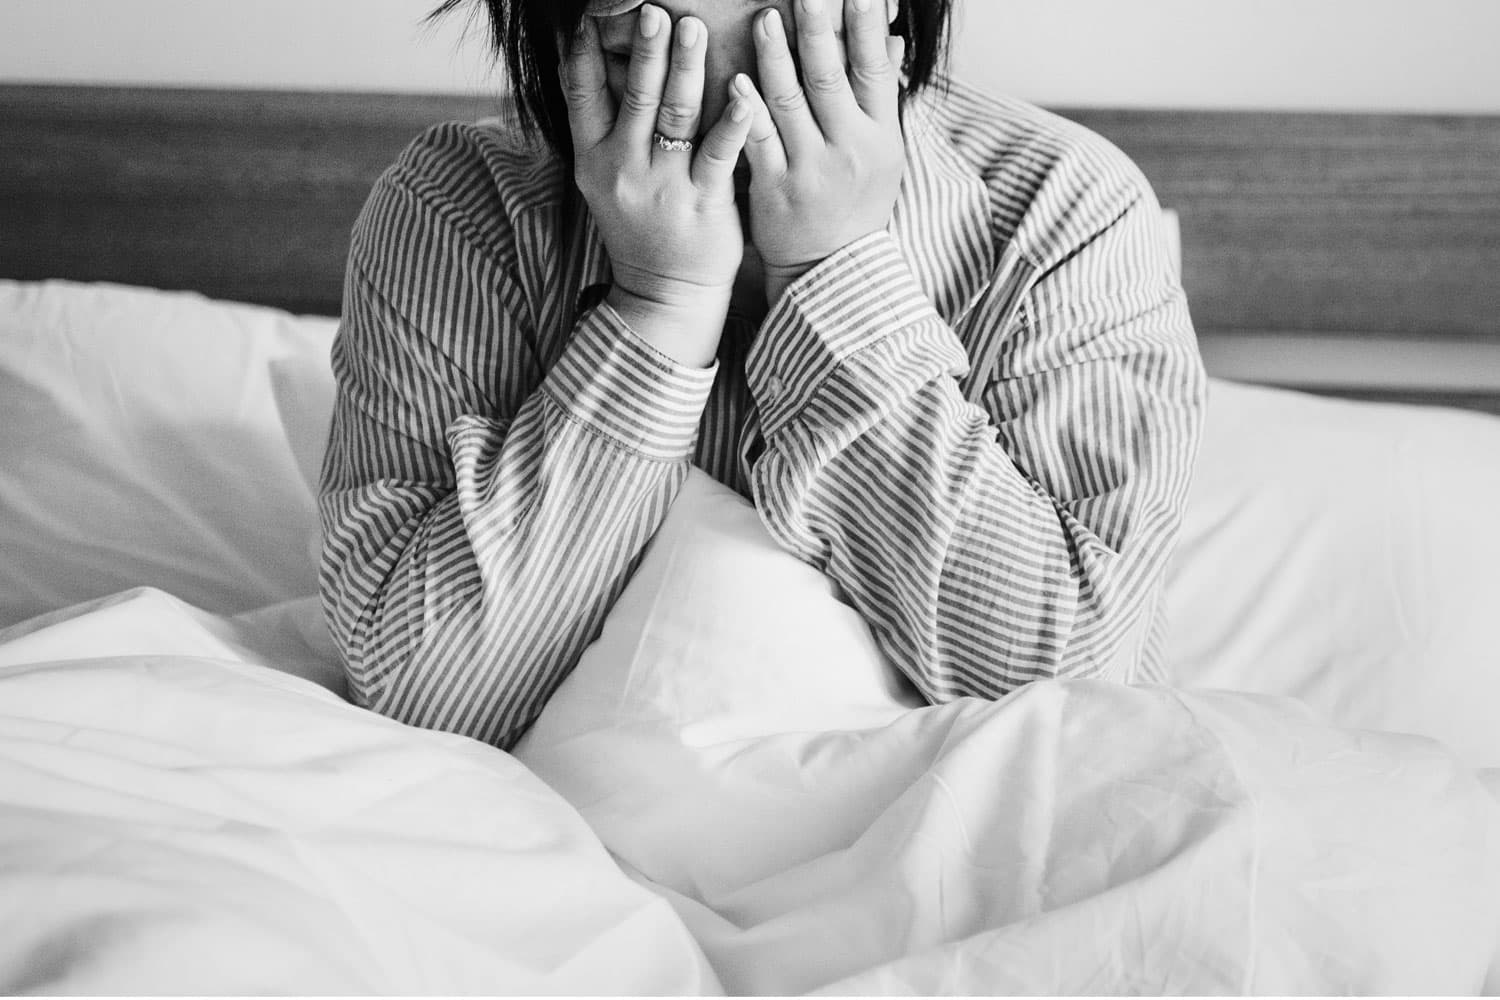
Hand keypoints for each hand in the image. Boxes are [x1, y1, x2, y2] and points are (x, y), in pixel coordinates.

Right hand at [559, 6, 753, 366]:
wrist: (665, 295)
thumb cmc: (641, 227)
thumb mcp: (604, 179)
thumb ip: (603, 126)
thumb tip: (592, 59)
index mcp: (592, 158)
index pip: (581, 92)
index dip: (586, 49)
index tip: (595, 13)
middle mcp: (622, 168)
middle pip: (635, 95)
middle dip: (647, 48)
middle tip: (657, 9)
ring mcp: (663, 186)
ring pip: (675, 114)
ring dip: (685, 66)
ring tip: (694, 26)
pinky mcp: (703, 202)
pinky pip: (719, 152)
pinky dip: (732, 118)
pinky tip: (744, 89)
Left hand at [736, 0, 906, 305]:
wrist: (832, 272)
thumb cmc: (856, 205)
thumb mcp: (882, 154)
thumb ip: (880, 96)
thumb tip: (890, 38)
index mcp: (881, 136)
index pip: (875, 69)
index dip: (866, 25)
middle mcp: (849, 149)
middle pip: (831, 78)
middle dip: (819, 29)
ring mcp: (811, 169)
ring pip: (791, 102)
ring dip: (776, 57)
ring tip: (763, 18)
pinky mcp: (776, 188)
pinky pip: (759, 142)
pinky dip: (747, 109)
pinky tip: (734, 80)